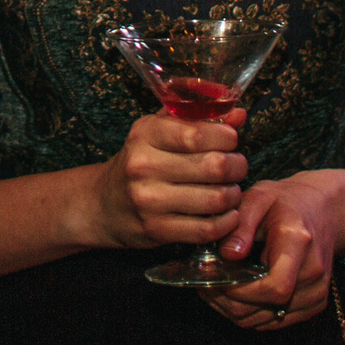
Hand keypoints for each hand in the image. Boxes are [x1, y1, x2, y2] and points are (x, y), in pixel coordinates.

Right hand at [87, 110, 248, 251]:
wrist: (105, 203)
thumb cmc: (141, 161)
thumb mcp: (159, 130)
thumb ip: (198, 118)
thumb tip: (238, 114)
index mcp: (145, 134)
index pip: (198, 133)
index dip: (226, 137)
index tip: (231, 140)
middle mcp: (144, 166)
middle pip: (214, 166)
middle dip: (237, 166)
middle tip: (237, 167)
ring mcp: (149, 201)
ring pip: (215, 198)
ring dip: (234, 195)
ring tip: (231, 190)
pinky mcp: (157, 230)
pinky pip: (207, 229)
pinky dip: (226, 222)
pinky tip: (227, 214)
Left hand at [200, 170, 344, 331]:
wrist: (322, 211)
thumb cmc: (285, 202)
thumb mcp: (258, 198)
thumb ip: (241, 225)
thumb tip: (228, 254)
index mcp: (299, 243)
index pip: (276, 287)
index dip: (242, 293)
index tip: (216, 281)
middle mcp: (313, 273)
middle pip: (268, 308)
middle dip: (229, 303)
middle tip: (204, 286)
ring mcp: (317, 292)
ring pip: (267, 321)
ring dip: (236, 311)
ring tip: (215, 289)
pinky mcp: (314, 304)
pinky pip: (276, 322)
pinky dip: (251, 314)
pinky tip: (235, 295)